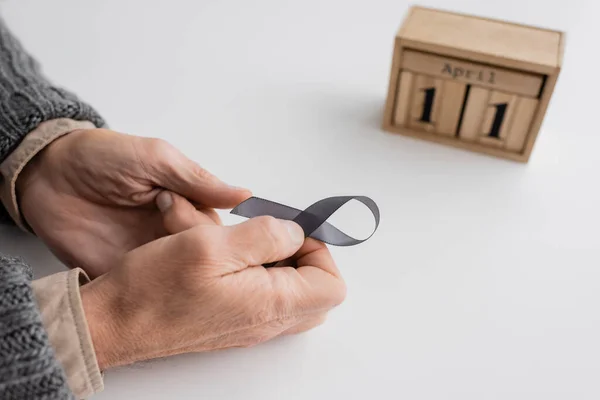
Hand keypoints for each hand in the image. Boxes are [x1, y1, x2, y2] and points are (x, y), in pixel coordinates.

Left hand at [17, 128, 250, 277]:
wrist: (46, 175)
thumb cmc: (100, 157)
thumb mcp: (156, 158)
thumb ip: (197, 180)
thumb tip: (244, 194)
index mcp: (185, 205)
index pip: (216, 229)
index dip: (205, 226)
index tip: (178, 207)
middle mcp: (170, 233)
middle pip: (202, 256)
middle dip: (188, 242)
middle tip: (160, 213)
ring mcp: (148, 256)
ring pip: (178, 277)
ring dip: (172, 270)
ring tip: (152, 246)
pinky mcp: (122, 273)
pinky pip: (145, 290)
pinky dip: (149, 290)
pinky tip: (146, 282)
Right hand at [80, 191, 345, 368]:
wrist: (113, 324)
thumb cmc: (152, 289)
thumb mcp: (211, 245)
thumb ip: (265, 236)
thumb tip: (295, 232)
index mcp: (270, 304)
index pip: (332, 285)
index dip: (320, 250)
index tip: (290, 230)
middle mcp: (265, 322)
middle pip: (316, 290)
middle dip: (301, 255)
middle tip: (272, 234)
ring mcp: (249, 325)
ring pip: (289, 292)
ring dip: (273, 259)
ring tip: (238, 240)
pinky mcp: (232, 321)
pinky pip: (262, 296)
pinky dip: (252, 270)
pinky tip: (222, 252)